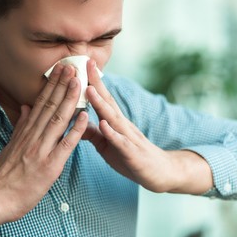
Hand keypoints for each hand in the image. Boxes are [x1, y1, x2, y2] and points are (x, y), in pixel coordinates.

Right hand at [0, 64, 88, 236]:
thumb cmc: (5, 176)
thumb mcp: (11, 146)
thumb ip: (22, 126)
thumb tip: (26, 107)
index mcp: (26, 132)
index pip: (41, 103)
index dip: (53, 85)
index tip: (61, 69)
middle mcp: (33, 137)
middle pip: (50, 106)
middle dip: (62, 85)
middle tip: (73, 66)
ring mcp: (41, 150)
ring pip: (58, 120)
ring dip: (70, 100)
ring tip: (79, 82)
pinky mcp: (49, 166)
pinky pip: (65, 145)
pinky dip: (76, 130)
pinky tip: (85, 117)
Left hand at [82, 60, 212, 194]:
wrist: (160, 173)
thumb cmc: (132, 158)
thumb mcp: (108, 146)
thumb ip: (94, 134)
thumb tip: (76, 122)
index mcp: (115, 123)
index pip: (102, 99)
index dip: (92, 82)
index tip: (84, 64)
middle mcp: (122, 126)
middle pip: (108, 101)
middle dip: (97, 83)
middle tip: (87, 64)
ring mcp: (129, 138)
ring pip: (113, 118)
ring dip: (101, 104)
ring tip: (89, 90)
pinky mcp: (133, 154)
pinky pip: (121, 142)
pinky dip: (112, 133)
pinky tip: (104, 124)